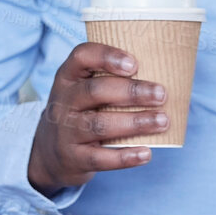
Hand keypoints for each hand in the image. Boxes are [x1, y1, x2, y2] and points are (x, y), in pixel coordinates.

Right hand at [27, 42, 168, 195]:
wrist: (50, 154)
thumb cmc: (81, 113)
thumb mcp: (84, 91)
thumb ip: (111, 81)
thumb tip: (166, 76)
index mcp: (68, 77)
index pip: (81, 56)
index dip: (107, 56)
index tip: (134, 64)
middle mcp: (63, 101)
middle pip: (95, 91)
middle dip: (131, 92)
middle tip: (161, 94)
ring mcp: (66, 131)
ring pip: (99, 125)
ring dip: (135, 123)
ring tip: (162, 121)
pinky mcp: (74, 158)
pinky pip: (100, 158)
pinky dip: (125, 157)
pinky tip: (146, 153)